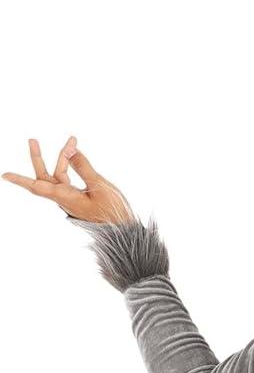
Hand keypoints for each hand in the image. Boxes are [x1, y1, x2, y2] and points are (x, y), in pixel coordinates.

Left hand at [3, 136, 133, 223]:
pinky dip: (71, 167)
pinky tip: (76, 156)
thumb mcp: (100, 186)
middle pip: (44, 177)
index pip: (38, 186)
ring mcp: (71, 199)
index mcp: (66, 198)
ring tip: (72, 141)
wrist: (123, 232)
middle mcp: (64, 198)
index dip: (21, 180)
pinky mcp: (78, 198)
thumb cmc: (112, 212)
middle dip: (38, 158)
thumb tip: (70, 150)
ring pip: (58, 176)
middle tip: (32, 140)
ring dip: (63, 158)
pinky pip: (68, 180)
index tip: (4, 175)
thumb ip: (83, 167)